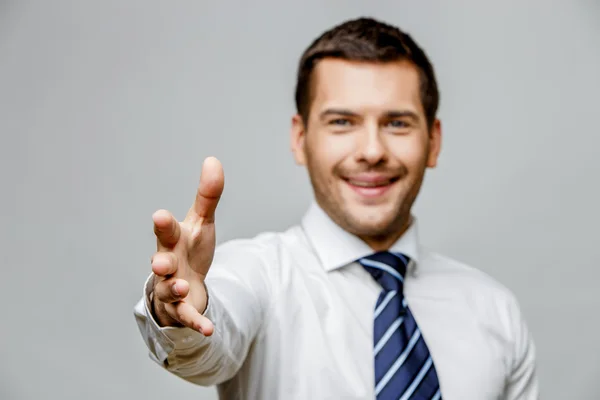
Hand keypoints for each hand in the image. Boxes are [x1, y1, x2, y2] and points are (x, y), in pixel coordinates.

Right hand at [150, 156, 223, 334]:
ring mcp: (171, 288)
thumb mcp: (201, 222)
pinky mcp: (182, 309)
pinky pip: (187, 317)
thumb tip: (213, 159)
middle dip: (159, 262)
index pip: (166, 231)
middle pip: (160, 263)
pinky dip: (197, 323)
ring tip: (182, 286)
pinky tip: (209, 330)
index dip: (163, 225)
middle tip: (161, 261)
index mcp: (172, 241)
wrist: (185, 283)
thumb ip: (208, 195)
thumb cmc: (190, 248)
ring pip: (168, 290)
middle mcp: (167, 265)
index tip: (160, 216)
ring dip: (173, 289)